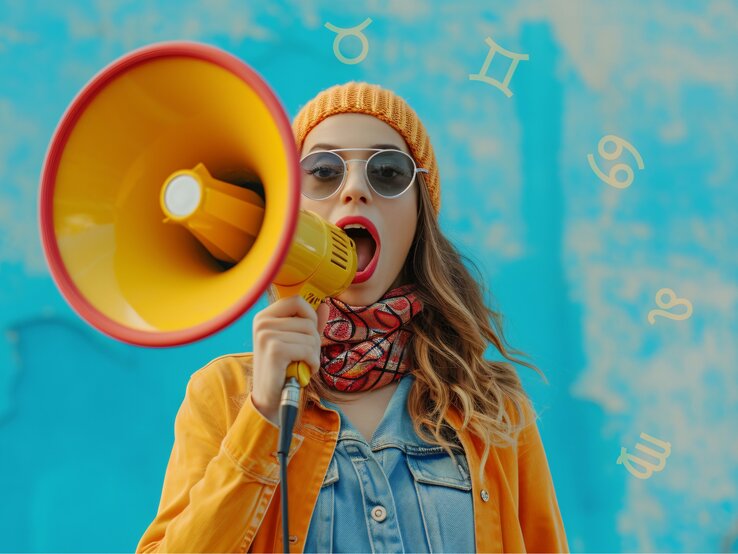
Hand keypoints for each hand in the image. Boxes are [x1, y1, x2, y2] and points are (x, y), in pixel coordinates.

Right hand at [250, 295, 328, 424]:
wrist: (270, 399)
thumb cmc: (284, 369)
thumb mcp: (297, 341)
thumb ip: (310, 323)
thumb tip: (325, 305)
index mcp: (264, 316)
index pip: (296, 300)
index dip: (310, 316)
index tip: (307, 334)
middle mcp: (262, 322)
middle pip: (307, 320)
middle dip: (315, 340)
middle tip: (305, 356)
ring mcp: (266, 335)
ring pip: (310, 336)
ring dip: (314, 354)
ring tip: (302, 364)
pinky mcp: (274, 350)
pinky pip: (308, 350)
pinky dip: (313, 363)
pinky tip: (305, 370)